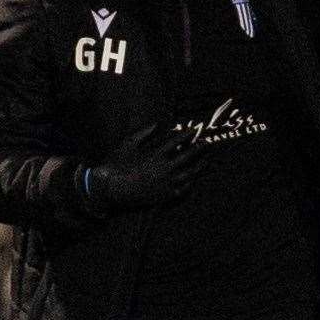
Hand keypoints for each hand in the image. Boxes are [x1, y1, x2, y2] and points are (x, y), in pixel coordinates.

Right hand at [85, 124, 209, 211]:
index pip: (177, 141)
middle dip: (199, 148)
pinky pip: (184, 189)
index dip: (187, 134)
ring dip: (200, 165)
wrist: (112, 189)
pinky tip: (195, 178)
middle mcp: (164, 169)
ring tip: (207, 159)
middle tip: (207, 142)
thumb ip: (144, 132)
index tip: (195, 130)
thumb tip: (157, 124)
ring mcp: (166, 183)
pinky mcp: (165, 196)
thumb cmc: (117, 164)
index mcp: (156, 155)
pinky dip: (191, 182)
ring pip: (190, 173)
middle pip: (188, 156)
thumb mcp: (128, 144)